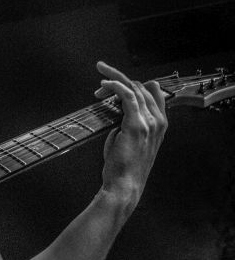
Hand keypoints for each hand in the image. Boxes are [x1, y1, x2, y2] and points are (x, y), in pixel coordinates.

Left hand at [94, 60, 167, 205]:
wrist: (124, 186)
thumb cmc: (123, 168)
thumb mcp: (128, 141)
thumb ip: (126, 124)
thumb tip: (115, 112)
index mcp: (159, 125)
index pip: (152, 92)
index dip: (133, 85)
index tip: (113, 84)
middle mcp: (158, 121)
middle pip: (143, 86)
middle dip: (120, 78)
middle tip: (101, 77)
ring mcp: (149, 122)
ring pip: (134, 87)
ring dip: (115, 77)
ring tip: (100, 72)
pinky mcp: (136, 124)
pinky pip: (127, 95)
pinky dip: (115, 85)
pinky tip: (104, 84)